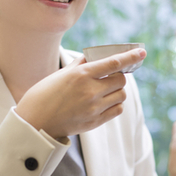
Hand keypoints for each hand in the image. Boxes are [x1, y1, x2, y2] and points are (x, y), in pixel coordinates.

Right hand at [15, 48, 145, 139]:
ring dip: (117, 90)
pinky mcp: (95, 122)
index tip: (141, 52)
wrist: (34, 123)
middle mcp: (90, 91)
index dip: (130, 56)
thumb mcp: (60, 74)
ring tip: (105, 90)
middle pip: (121, 80)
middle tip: (111, 76)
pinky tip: (105, 102)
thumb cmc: (43, 95)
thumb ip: (80, 65)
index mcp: (81, 75)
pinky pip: (117, 110)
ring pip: (121, 95)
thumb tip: (95, 57)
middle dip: (119, 76)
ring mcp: (94, 108)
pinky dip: (115, 104)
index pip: (113, 63)